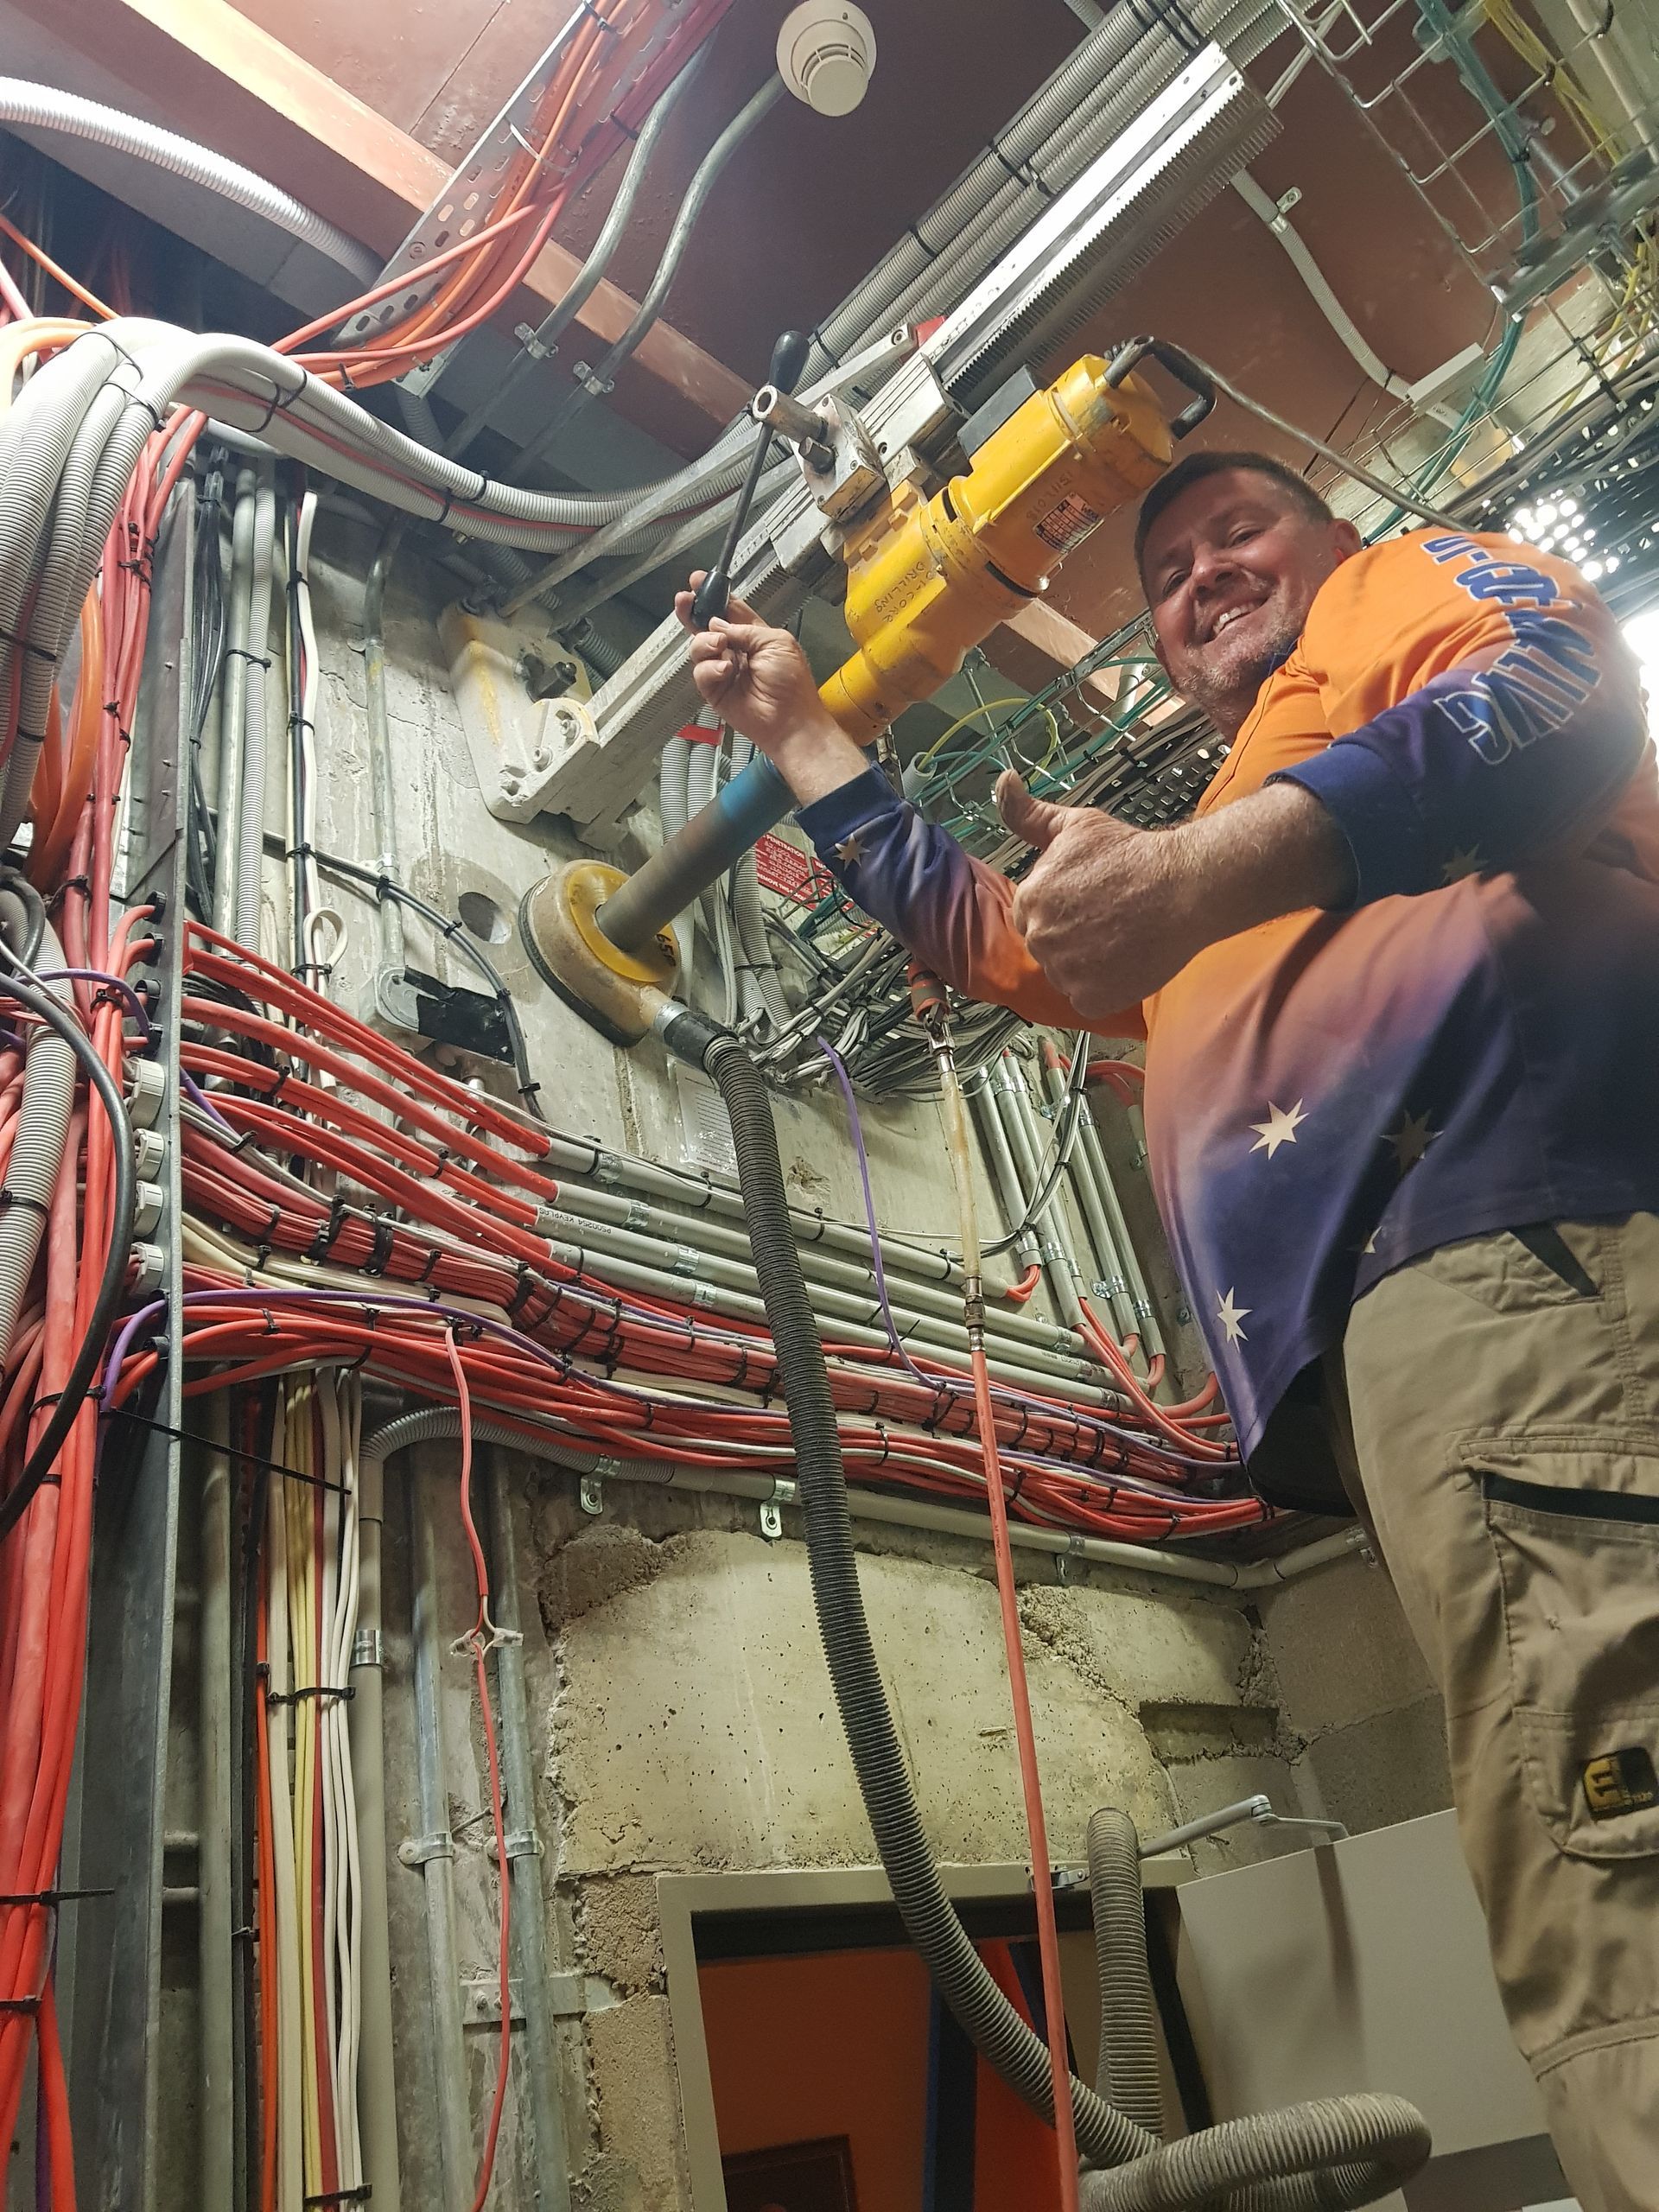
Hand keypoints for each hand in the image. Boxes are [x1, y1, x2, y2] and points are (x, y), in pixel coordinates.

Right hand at [674, 573, 867, 806]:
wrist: (789, 720)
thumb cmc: (791, 681)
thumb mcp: (776, 641)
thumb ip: (745, 629)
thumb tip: (716, 624)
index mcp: (753, 635)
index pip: (729, 611)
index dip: (715, 596)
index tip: (698, 581)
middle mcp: (735, 650)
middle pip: (706, 626)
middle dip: (693, 612)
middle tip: (684, 601)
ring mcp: (722, 670)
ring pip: (699, 646)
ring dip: (705, 641)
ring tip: (720, 645)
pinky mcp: (714, 691)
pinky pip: (701, 672)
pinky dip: (710, 668)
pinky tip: (725, 670)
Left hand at [997, 772, 1352, 1015]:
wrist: (1184, 886)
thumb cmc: (1133, 854)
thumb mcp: (1076, 825)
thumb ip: (1029, 813)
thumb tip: (1003, 781)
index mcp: (1029, 899)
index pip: (1032, 916)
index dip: (1064, 908)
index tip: (1093, 900)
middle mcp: (1039, 939)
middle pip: (1047, 947)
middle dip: (1073, 936)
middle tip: (1111, 918)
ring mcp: (1064, 973)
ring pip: (1067, 975)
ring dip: (1088, 963)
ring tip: (1122, 937)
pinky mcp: (1091, 1000)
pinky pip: (1089, 999)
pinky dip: (1107, 986)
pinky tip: (1128, 960)